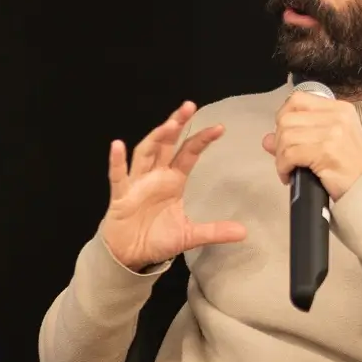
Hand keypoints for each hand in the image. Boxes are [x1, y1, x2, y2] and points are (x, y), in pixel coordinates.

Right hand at [100, 102, 247, 269]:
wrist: (130, 255)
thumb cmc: (156, 238)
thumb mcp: (189, 235)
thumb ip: (214, 231)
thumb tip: (243, 232)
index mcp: (172, 181)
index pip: (188, 154)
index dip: (201, 140)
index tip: (219, 128)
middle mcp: (155, 176)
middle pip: (166, 144)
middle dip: (176, 125)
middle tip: (188, 107)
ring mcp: (137, 184)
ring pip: (145, 154)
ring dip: (156, 138)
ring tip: (168, 124)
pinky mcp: (120, 196)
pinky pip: (118, 176)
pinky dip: (117, 161)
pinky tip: (117, 146)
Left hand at [262, 90, 361, 198]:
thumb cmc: (349, 168)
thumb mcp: (328, 143)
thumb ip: (299, 135)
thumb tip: (267, 139)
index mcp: (340, 109)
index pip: (298, 100)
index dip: (283, 117)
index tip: (283, 134)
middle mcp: (337, 117)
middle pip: (287, 118)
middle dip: (279, 140)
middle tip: (285, 157)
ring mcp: (332, 133)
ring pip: (286, 136)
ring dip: (280, 156)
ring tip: (288, 168)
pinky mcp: (326, 151)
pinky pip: (289, 154)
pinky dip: (283, 167)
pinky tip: (289, 176)